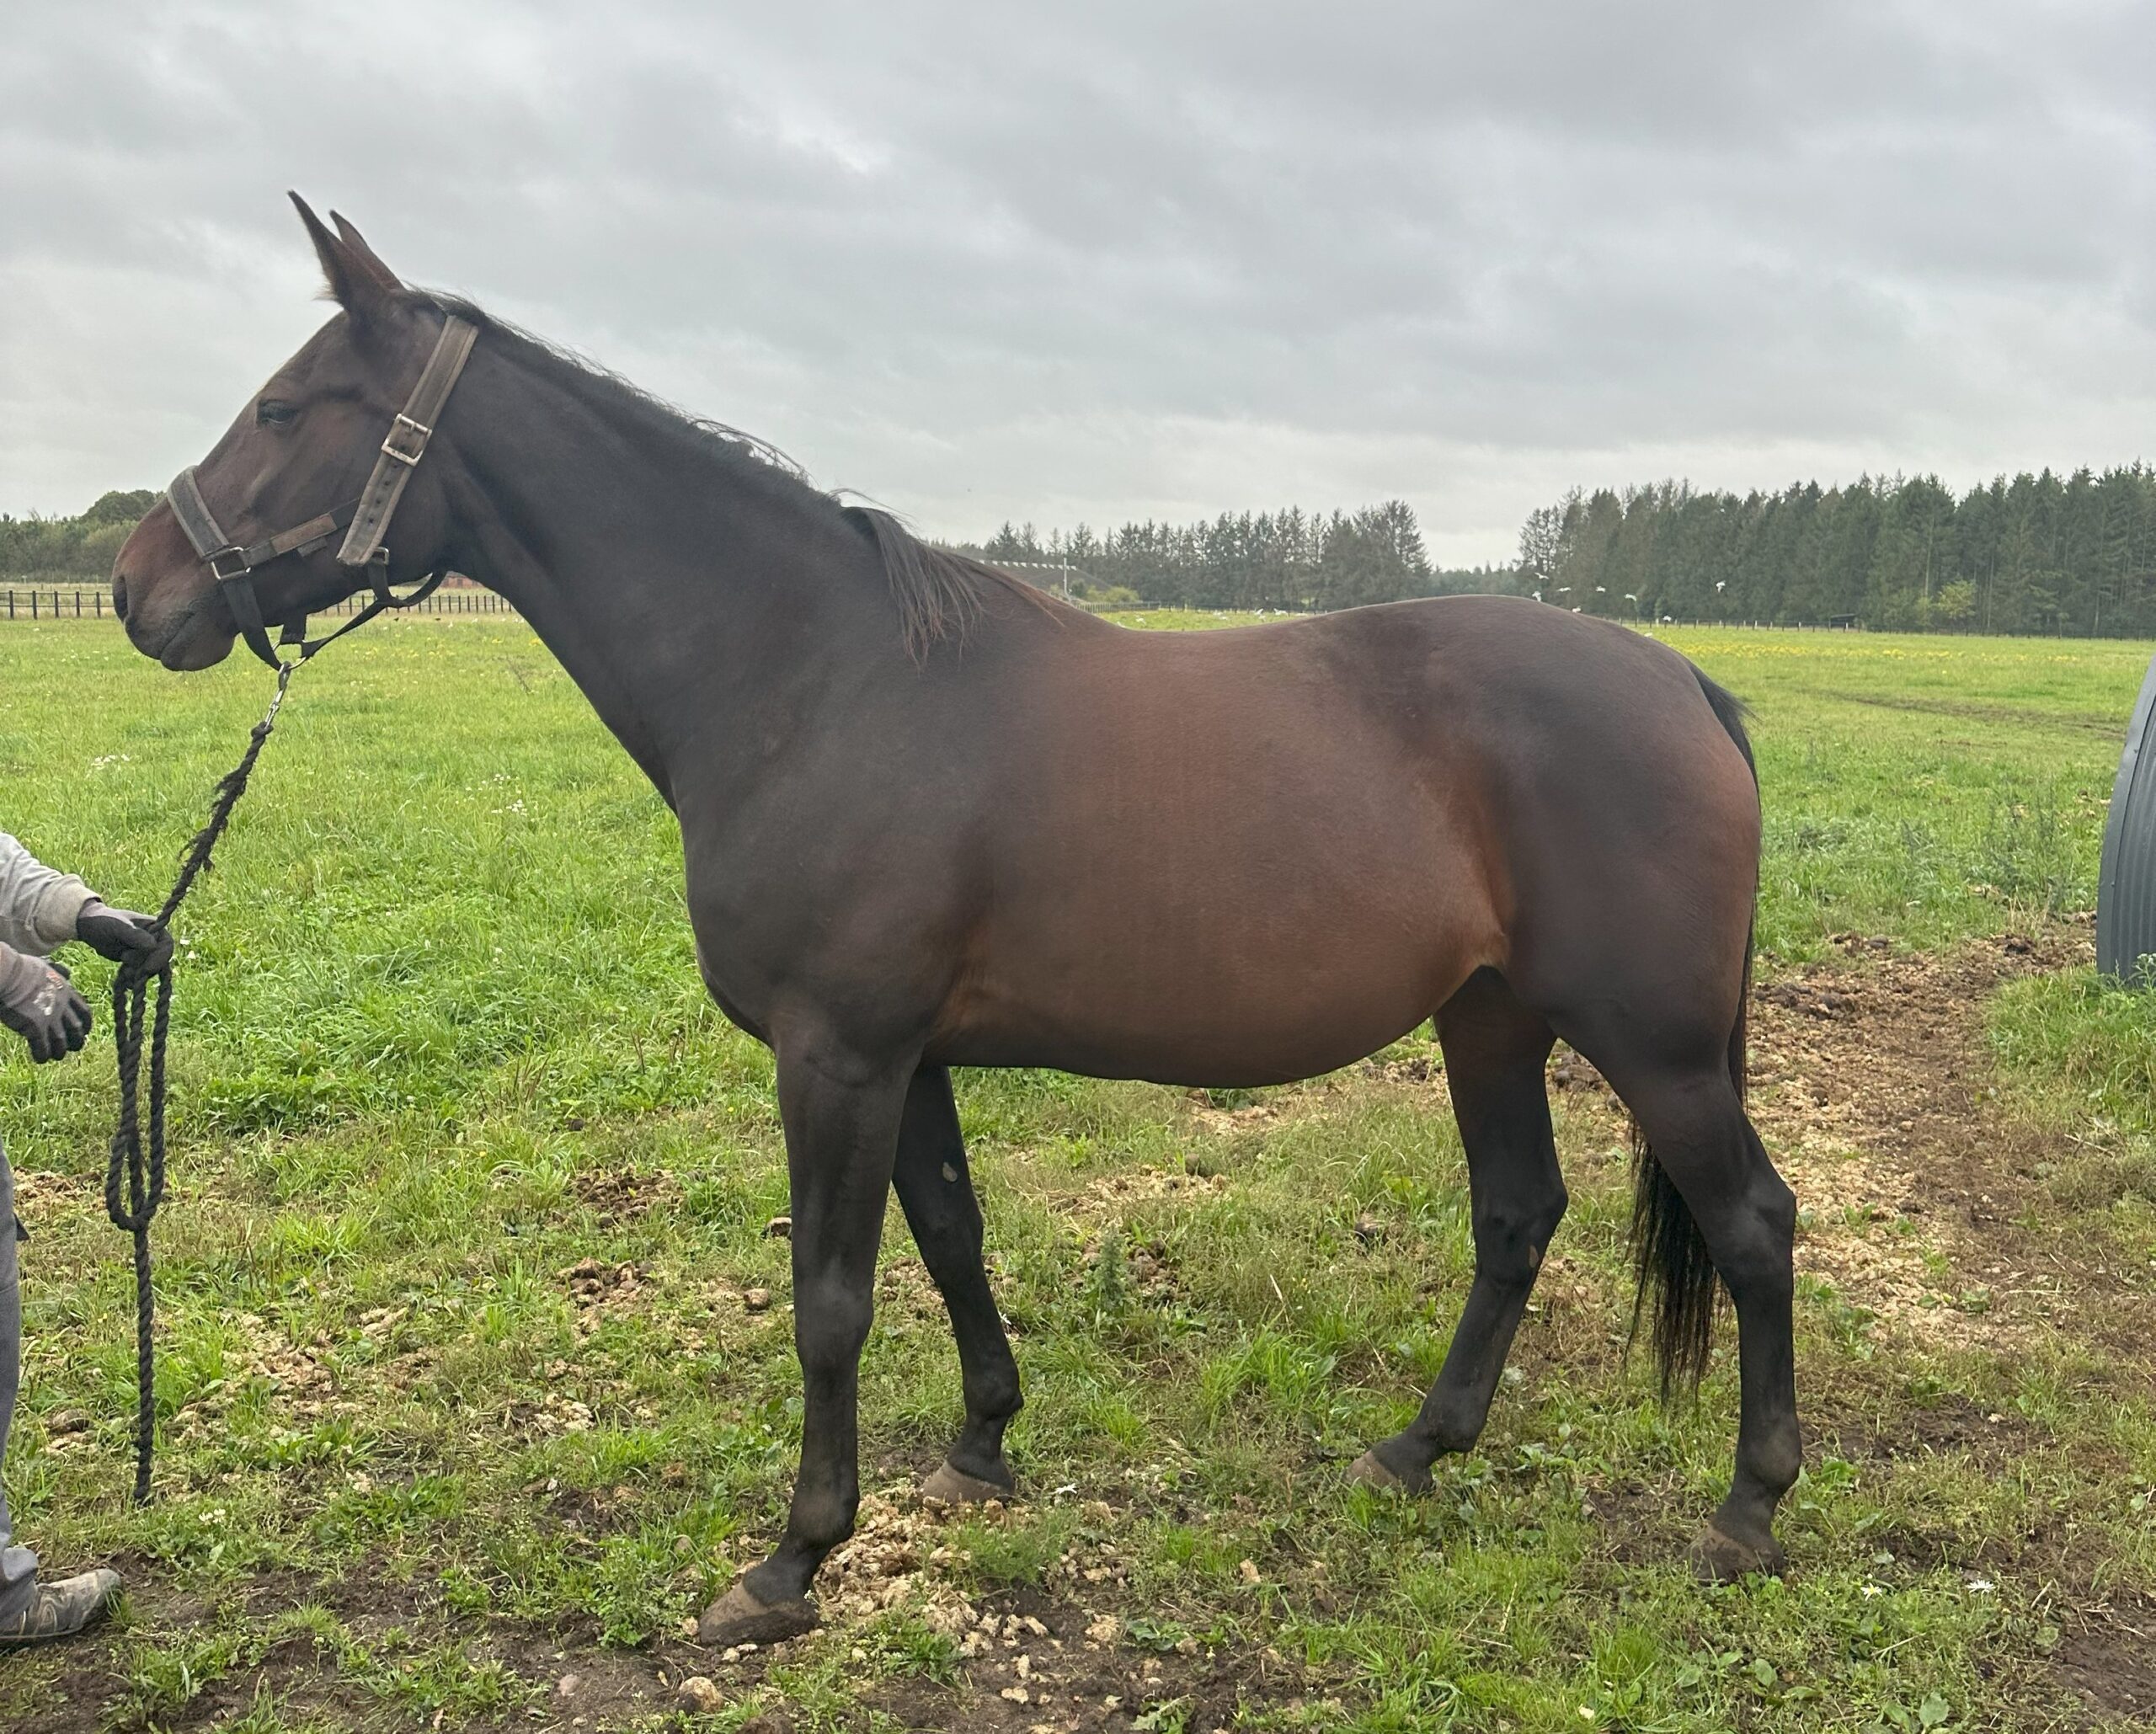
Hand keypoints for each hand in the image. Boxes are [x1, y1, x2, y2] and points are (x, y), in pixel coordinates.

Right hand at [0, 947, 91, 1062]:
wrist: (7, 973)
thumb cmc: (20, 968)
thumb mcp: (47, 967)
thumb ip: (59, 973)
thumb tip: (67, 973)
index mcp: (66, 991)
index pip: (84, 1011)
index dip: (86, 1024)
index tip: (85, 1031)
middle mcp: (62, 1006)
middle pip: (77, 1029)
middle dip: (77, 1040)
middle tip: (73, 1047)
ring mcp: (50, 1017)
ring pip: (62, 1041)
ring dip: (60, 1051)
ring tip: (55, 1056)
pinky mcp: (35, 1027)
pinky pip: (43, 1047)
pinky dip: (42, 1055)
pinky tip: (39, 1059)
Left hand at [76, 901, 173, 974]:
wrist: (90, 927)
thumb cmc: (104, 921)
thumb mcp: (118, 927)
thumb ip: (135, 935)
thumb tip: (153, 946)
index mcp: (155, 927)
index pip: (166, 946)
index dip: (160, 958)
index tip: (148, 969)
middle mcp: (154, 940)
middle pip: (158, 961)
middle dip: (144, 966)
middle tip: (126, 963)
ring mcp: (145, 952)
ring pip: (149, 970)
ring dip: (137, 974)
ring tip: (123, 970)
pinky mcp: (136, 962)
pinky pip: (140, 975)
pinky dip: (132, 979)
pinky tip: (124, 977)